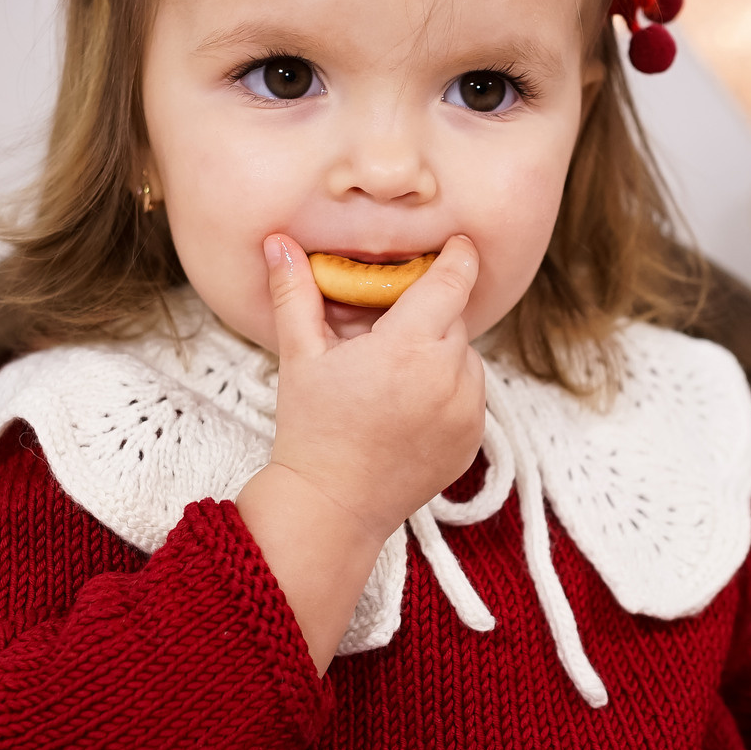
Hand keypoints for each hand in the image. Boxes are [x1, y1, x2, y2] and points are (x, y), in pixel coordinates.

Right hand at [233, 234, 485, 671]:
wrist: (332, 506)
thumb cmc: (312, 430)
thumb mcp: (300, 357)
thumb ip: (295, 294)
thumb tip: (278, 242)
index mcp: (410, 347)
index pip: (453, 282)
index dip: (458, 256)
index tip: (458, 243)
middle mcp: (449, 376)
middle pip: (454, 319)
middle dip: (428, 314)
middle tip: (390, 328)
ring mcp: (467, 412)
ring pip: (466, 358)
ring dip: (440, 354)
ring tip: (395, 376)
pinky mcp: (472, 440)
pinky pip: (470, 396)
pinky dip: (448, 390)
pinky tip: (408, 406)